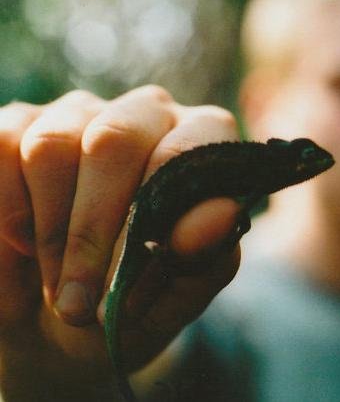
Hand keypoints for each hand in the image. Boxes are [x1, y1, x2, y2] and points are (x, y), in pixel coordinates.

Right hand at [0, 86, 240, 398]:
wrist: (60, 320)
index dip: (156, 213)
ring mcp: (81, 113)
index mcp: (197, 144)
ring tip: (56, 283)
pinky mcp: (23, 123)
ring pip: (51, 147)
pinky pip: (3, 149)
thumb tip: (223, 216)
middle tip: (78, 302)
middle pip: (115, 140)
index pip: (188, 150)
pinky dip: (6, 215)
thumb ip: (207, 255)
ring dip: (48, 233)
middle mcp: (145, 114)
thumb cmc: (132, 299)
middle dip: (90, 230)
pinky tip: (21, 247)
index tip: (129, 280)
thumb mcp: (177, 292)